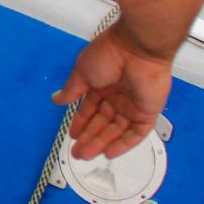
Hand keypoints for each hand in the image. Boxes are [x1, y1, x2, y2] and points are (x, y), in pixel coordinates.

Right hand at [52, 25, 173, 159]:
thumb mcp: (82, 72)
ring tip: (86, 155)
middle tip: (77, 152)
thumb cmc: (110, 53)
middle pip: (102, 122)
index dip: (81, 122)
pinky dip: (123, 144)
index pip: (90, 108)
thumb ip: (71, 90)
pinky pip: (135, 133)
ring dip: (101, 143)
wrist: (137, 49)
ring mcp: (133, 105)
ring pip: (116, 130)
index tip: (72, 134)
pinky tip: (109, 152)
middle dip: (89, 137)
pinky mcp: (147, 112)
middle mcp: (118, 96)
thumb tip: (56, 99)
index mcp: (102, 84)